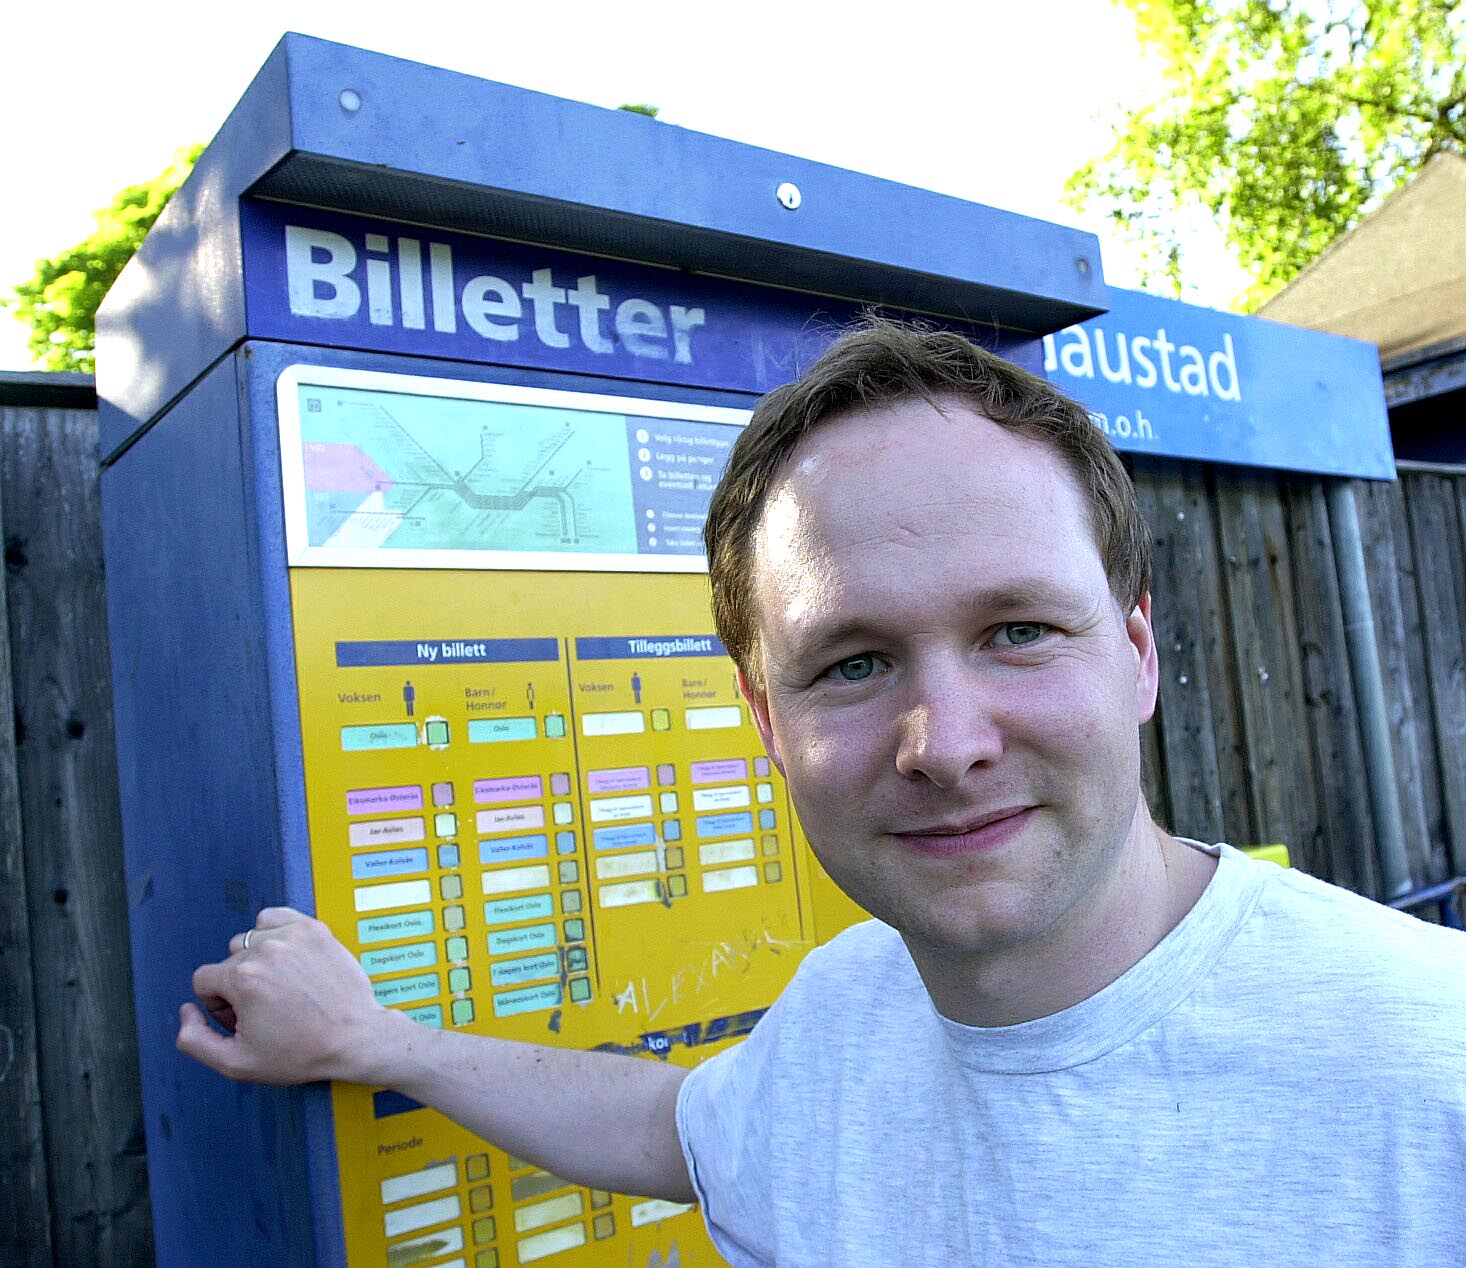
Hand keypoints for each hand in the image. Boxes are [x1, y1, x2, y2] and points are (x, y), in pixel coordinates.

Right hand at [177, 907, 387, 1085]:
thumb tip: (186, 1010)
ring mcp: (293, 935)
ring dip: (256, 959)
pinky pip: (275, 919)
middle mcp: (266, 949)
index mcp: (243, 978)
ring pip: (250, 939)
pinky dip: (273, 933)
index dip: (217, 1005)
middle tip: (265, 1009)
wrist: (356, 1038)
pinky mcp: (314, 929)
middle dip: (238, 985)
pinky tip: (286, 958)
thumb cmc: (301, 1052)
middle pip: (228, 961)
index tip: (242, 1020)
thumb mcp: (236, 1063)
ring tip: (277, 984)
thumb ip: (194, 1040)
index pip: (204, 980)